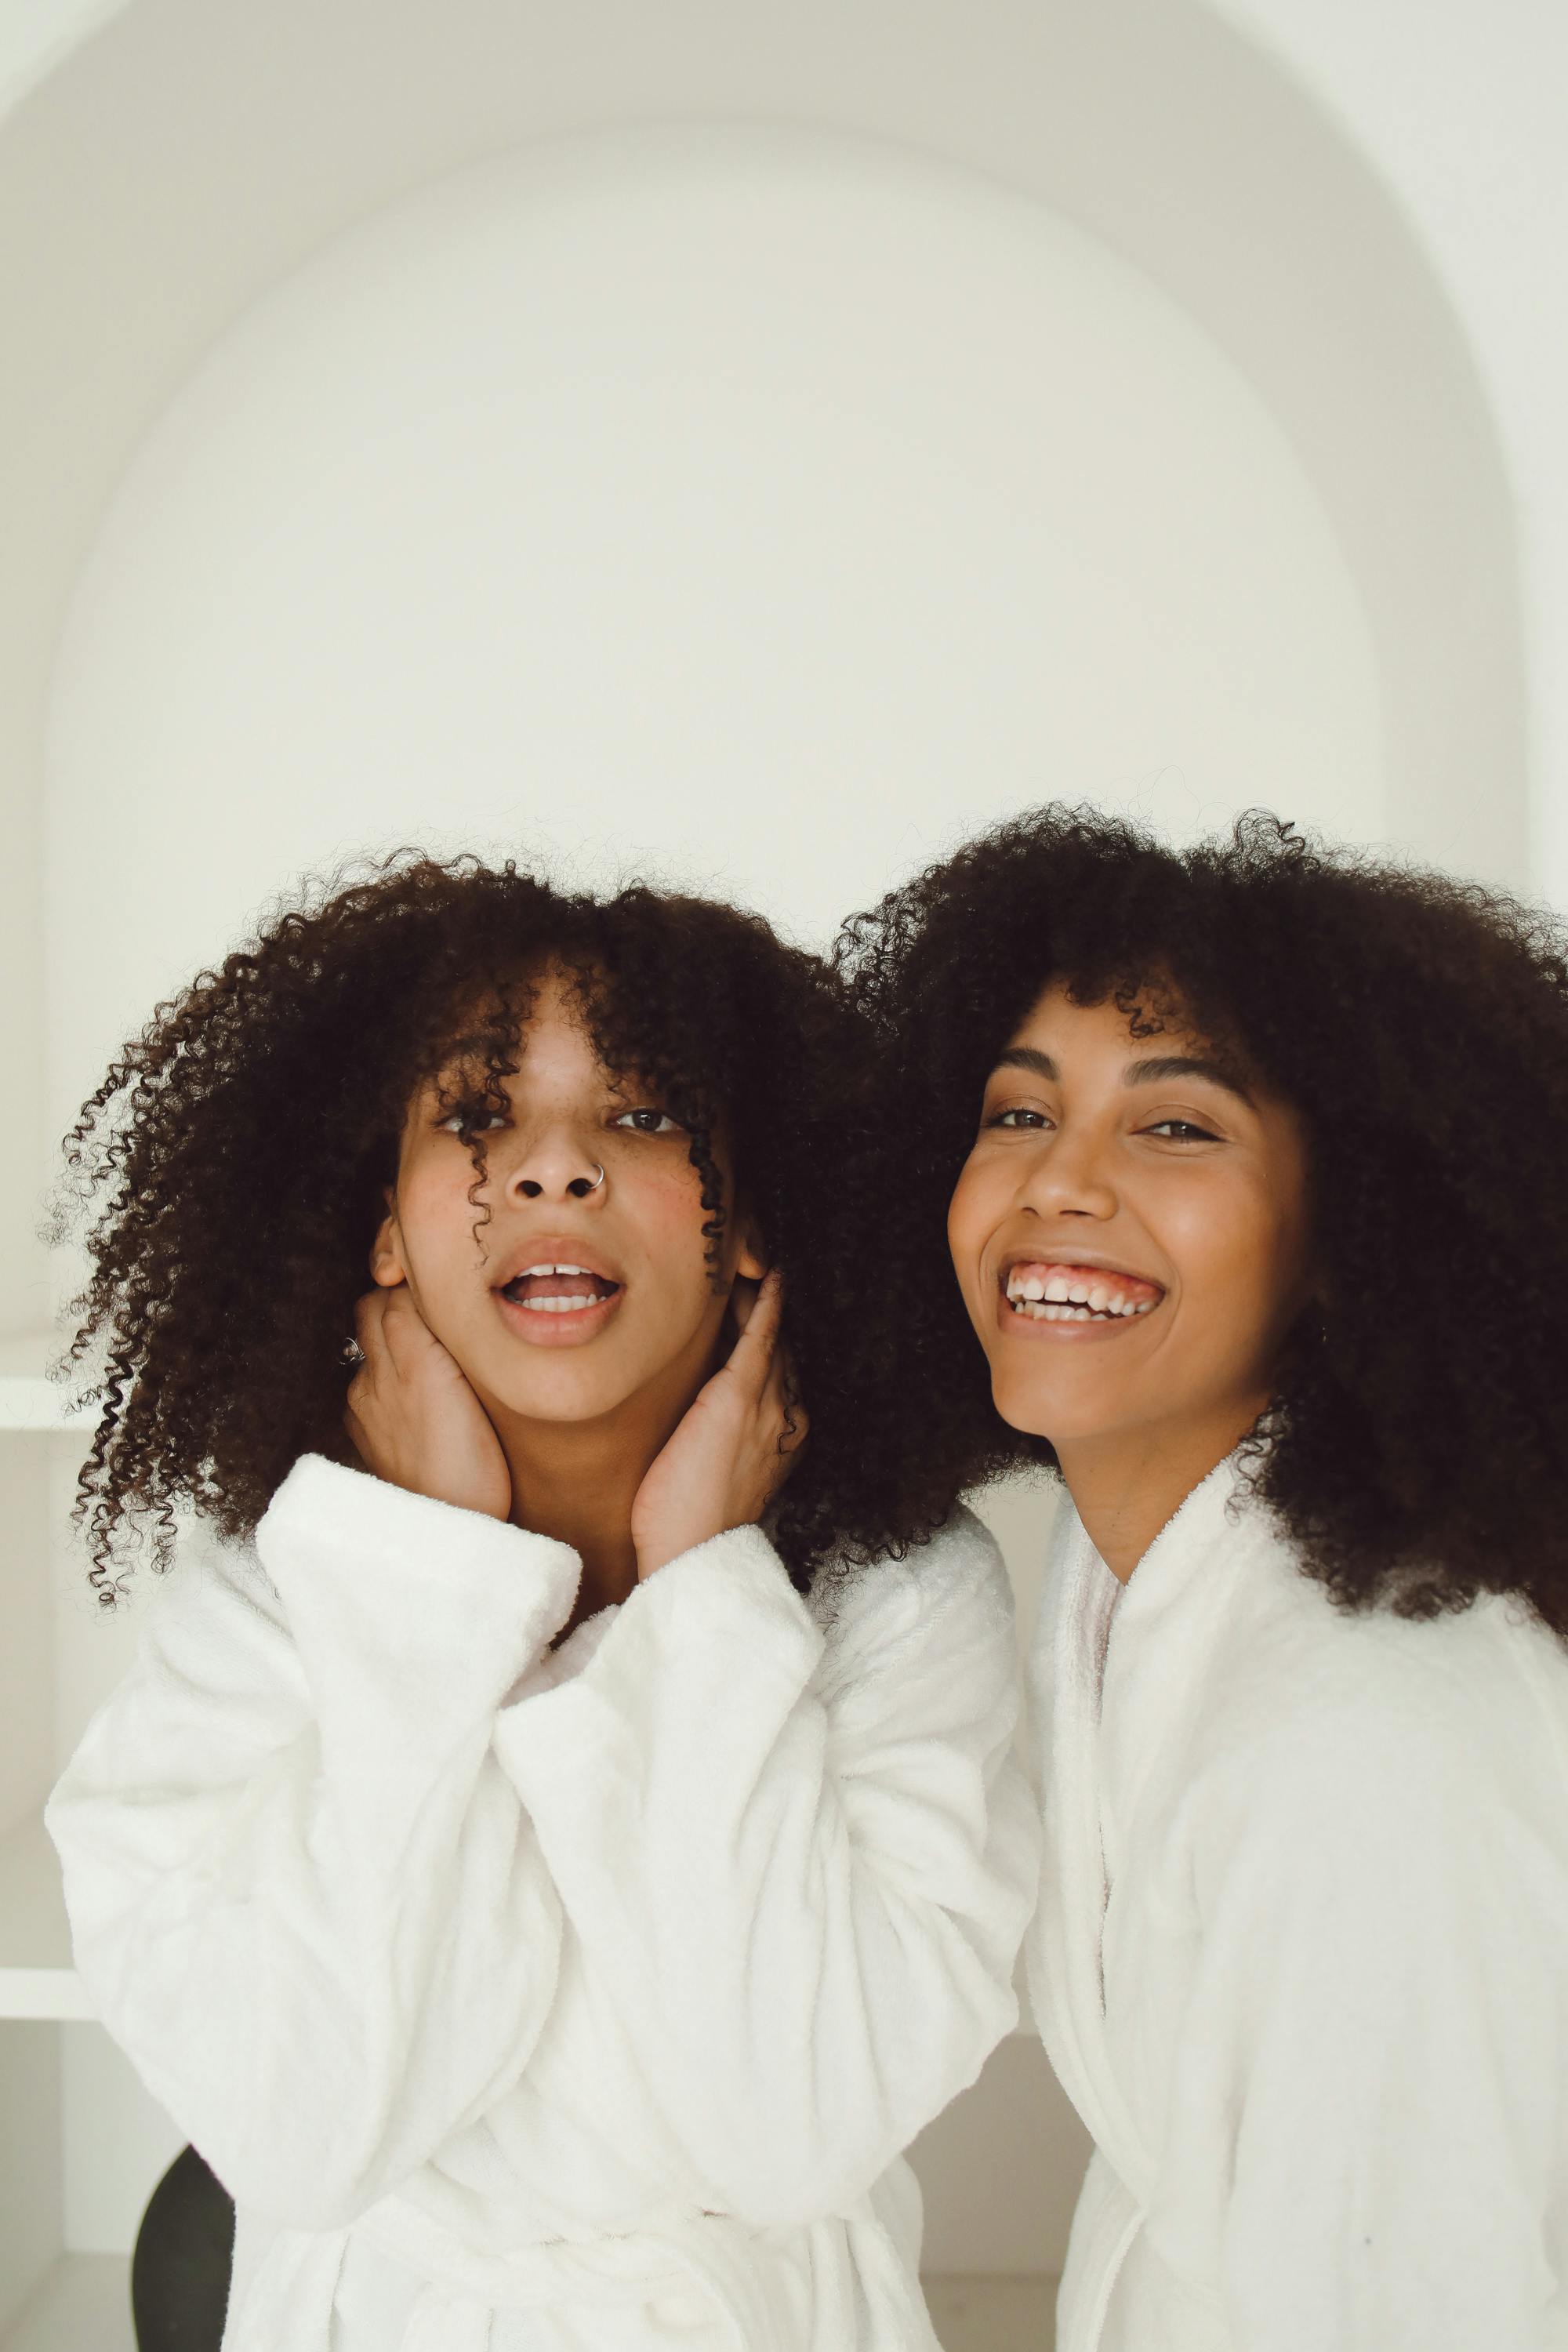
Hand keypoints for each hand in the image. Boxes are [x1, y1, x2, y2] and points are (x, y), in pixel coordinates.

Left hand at [344, 1286, 511, 1520]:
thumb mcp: (475, 1388)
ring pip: (369, 1346)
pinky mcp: (362, 1431)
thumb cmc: (475, 1468)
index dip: (420, 1284)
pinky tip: (418, 1396)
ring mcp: (364, 1404)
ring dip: (392, 1340)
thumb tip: (431, 1294)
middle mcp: (376, 1374)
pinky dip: (387, 1377)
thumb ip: (445, 1334)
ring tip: (432, 1355)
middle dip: (398, 1304)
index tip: (447, 1288)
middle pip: (372, 1309)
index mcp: (409, 1358)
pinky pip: (367, 1383)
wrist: (446, 1533)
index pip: (397, 1291)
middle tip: (437, 1314)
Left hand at [630, 1268, 808, 1578]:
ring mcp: (768, 1408)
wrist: (688, 1554)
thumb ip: (713, 1436)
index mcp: (780, 1437)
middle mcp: (785, 1419)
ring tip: (751, 1270)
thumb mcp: (708, 1471)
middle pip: (783, 1352)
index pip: (779, 1375)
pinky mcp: (738, 1400)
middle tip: (753, 1276)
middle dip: (770, 1316)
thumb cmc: (686, 1522)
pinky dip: (766, 1307)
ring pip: (773, 1340)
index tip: (756, 1314)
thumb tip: (695, 1412)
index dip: (770, 1341)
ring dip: (764, 1303)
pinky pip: (760, 1340)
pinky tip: (769, 1280)